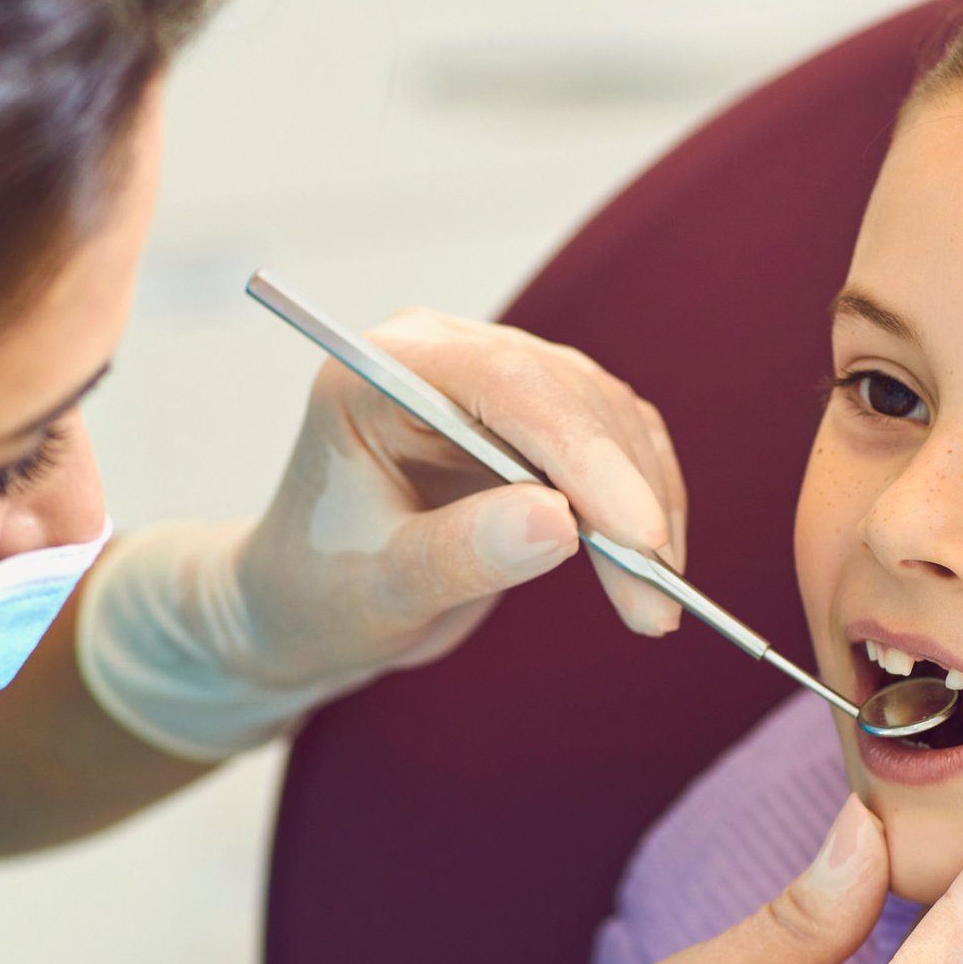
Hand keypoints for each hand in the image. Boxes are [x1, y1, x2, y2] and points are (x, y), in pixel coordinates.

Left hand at [74, 313, 686, 760]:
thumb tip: (561, 523)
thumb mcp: (378, 592)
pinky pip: (617, 446)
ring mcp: (492, 381)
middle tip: (656, 600)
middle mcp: (442, 355)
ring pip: (607, 418)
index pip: (504, 383)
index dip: (583, 454)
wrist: (306, 608)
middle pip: (568, 396)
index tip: (637, 536)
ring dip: (646, 509)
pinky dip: (644, 506)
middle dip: (624, 498)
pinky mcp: (532, 421)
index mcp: (380, 371)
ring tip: (654, 607)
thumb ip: (460, 553)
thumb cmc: (316, 594)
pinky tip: (652, 572)